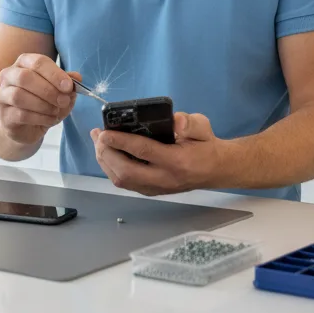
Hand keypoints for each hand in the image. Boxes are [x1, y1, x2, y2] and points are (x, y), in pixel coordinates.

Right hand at [0, 54, 80, 144]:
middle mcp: (9, 75)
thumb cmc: (43, 102)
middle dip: (48, 90)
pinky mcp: (4, 115)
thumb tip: (77, 77)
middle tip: (63, 101)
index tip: (69, 87)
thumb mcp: (59, 90)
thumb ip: (67, 82)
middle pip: (25, 77)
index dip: (54, 74)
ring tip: (56, 111)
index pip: (38, 62)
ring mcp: (3, 95)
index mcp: (24, 63)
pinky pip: (20, 114)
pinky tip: (49, 120)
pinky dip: (39, 118)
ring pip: (19, 96)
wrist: (26, 125)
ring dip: (43, 105)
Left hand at [91, 112, 219, 195]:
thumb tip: (175, 121)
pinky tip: (107, 155)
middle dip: (106, 153)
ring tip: (98, 143)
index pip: (144, 151)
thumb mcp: (203, 126)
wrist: (216, 169)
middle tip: (97, 135)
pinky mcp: (152, 191)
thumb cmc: (206, 145)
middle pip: (126, 172)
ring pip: (123, 181)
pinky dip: (112, 169)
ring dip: (105, 162)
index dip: (121, 141)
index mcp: (177, 162)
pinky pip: (126, 183)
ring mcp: (157, 189)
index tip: (104, 132)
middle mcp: (164, 179)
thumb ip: (190, 122)